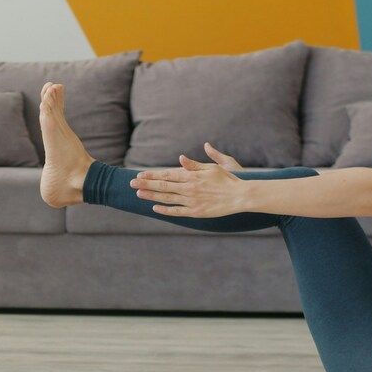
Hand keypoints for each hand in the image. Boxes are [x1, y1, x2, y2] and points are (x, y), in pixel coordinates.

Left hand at [128, 146, 247, 217]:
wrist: (240, 196)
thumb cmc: (229, 179)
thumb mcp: (212, 167)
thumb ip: (195, 164)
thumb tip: (181, 159)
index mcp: (192, 176)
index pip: (167, 174)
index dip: (152, 175)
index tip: (140, 174)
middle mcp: (189, 188)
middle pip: (163, 185)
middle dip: (146, 184)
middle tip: (131, 183)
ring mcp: (191, 201)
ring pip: (167, 198)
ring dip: (152, 195)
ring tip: (138, 194)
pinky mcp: (196, 212)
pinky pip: (177, 211)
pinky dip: (165, 210)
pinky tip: (155, 208)